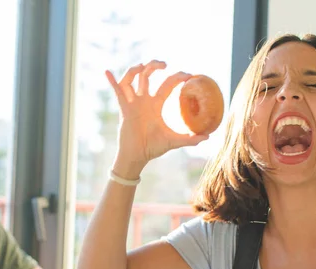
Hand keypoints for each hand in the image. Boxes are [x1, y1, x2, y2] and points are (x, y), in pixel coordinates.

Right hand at [106, 60, 208, 178]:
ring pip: (131, 80)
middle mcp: (144, 101)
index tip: (187, 75)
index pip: (166, 85)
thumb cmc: (153, 148)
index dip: (176, 77)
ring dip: (135, 70)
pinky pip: (117, 92)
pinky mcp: (124, 109)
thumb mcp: (173, 141)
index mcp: (156, 105)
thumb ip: (189, 139)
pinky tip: (107, 72)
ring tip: (142, 66)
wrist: (138, 157)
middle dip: (154, 66)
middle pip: (146, 76)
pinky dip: (111, 82)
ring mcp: (133, 103)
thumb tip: (208, 137)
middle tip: (164, 64)